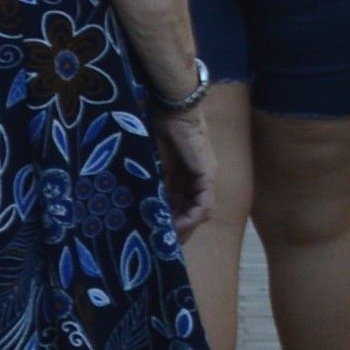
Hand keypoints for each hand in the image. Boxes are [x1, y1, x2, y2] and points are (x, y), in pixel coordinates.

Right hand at [154, 93, 217, 238]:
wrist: (171, 108)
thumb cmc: (158, 129)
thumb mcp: (153, 164)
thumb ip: (154, 183)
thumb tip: (142, 205)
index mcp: (184, 175)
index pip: (181, 204)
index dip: (169, 219)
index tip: (155, 230)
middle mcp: (199, 178)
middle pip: (192, 212)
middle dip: (177, 228)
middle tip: (161, 241)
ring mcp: (206, 177)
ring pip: (199, 212)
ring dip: (184, 226)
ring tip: (168, 236)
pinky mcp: (208, 174)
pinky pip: (204, 204)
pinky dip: (192, 217)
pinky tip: (178, 224)